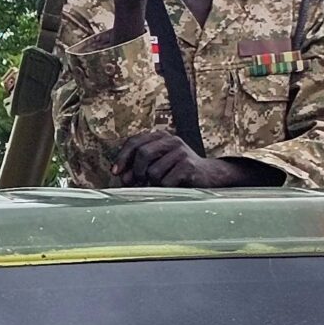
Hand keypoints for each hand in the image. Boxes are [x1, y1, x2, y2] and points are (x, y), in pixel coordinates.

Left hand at [111, 132, 275, 188]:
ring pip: (153, 171)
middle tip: (139, 182)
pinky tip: (172, 186)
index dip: (122, 157)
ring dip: (152, 183)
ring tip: (161, 184)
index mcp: (161, 136)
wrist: (208, 176)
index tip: (115, 173)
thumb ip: (138, 166)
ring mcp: (181, 152)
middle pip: (143, 154)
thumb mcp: (158, 163)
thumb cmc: (177, 170)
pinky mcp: (189, 166)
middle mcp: (171, 140)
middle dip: (136, 172)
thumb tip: (122, 176)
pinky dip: (164, 188)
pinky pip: (165, 182)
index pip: (134, 141)